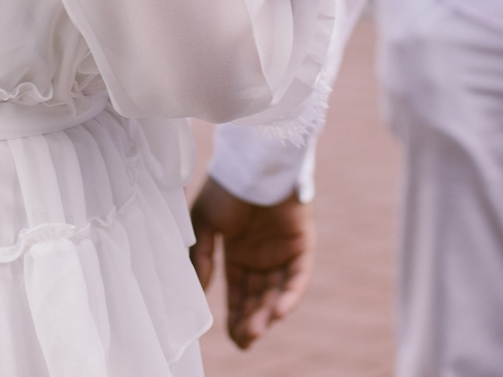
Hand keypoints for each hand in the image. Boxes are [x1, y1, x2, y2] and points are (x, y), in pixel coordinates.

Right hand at [188, 179, 314, 348]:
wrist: (252, 160)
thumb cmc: (226, 187)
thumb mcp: (203, 225)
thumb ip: (201, 258)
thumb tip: (200, 293)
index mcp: (237, 252)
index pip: (238, 293)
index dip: (235, 315)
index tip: (230, 337)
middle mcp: (261, 256)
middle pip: (257, 297)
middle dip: (250, 321)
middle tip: (244, 342)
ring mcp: (282, 251)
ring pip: (276, 292)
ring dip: (267, 313)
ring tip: (255, 332)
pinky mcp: (302, 245)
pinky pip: (298, 277)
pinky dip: (290, 295)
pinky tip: (277, 313)